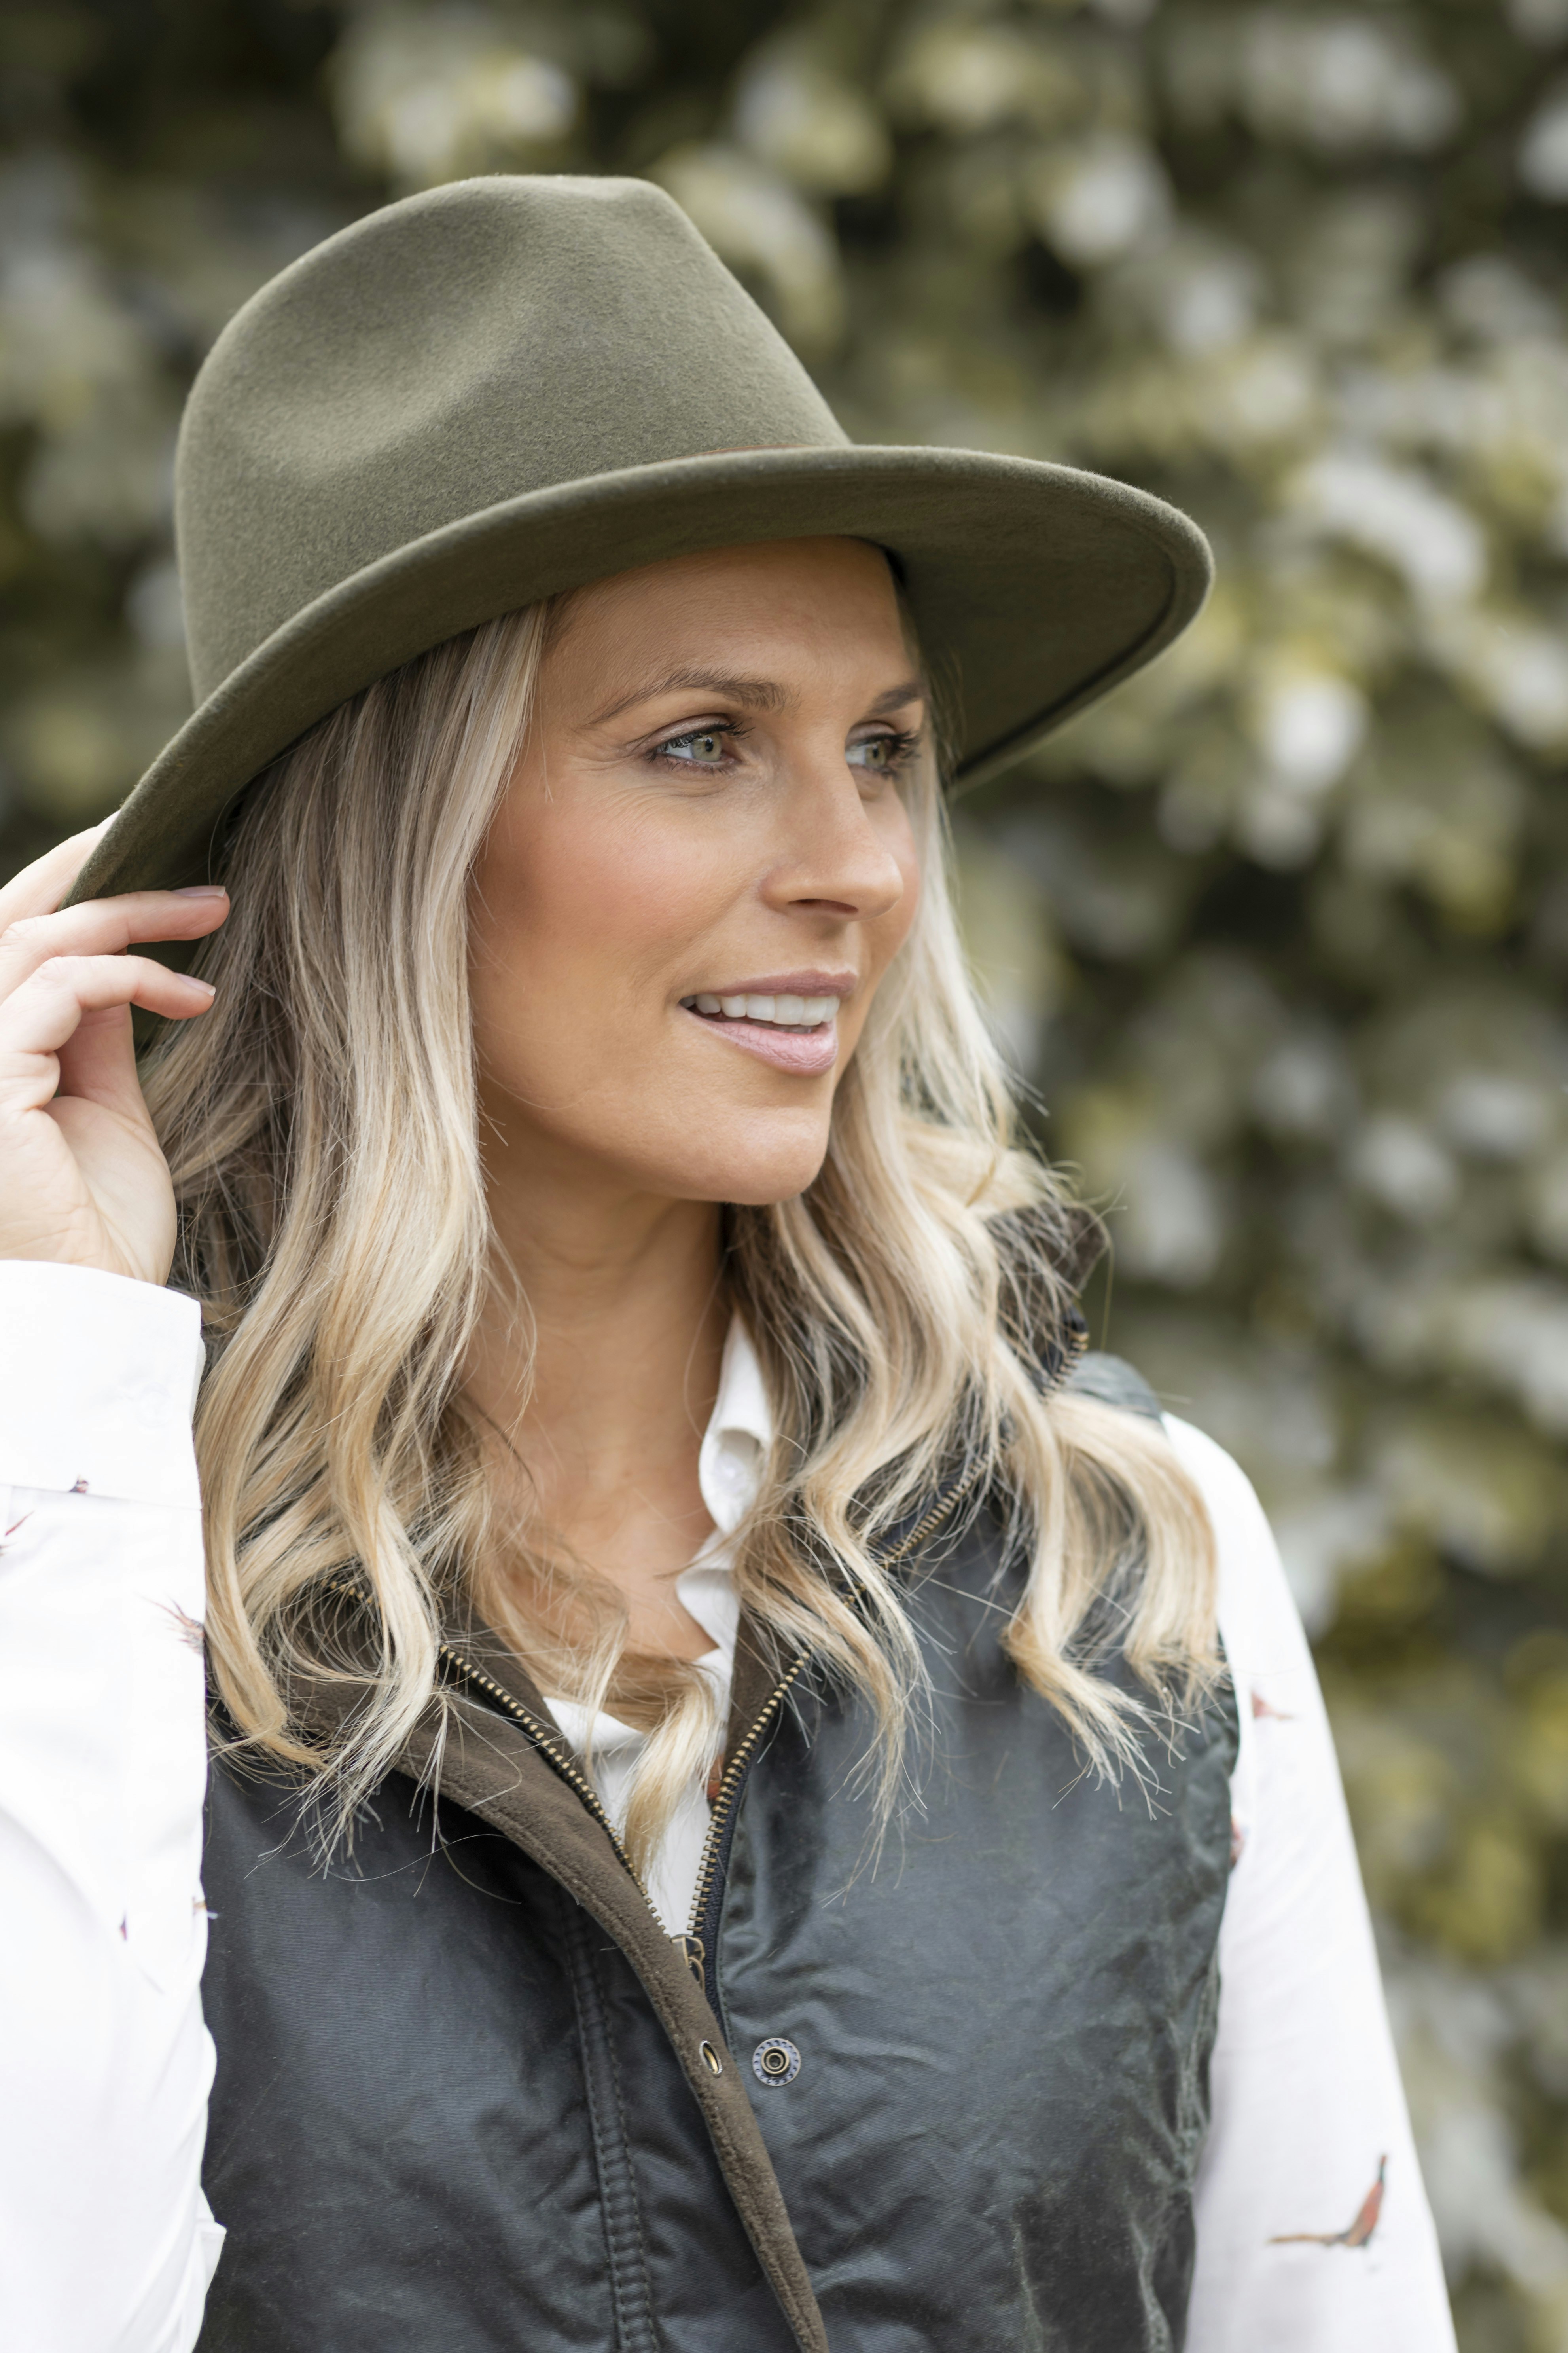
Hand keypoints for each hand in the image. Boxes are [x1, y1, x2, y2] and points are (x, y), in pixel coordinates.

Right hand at [0, 824, 229, 1283]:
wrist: (96, 1316)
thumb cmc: (101, 1234)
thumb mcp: (106, 1109)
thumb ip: (97, 1032)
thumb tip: (118, 959)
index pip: (9, 943)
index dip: (71, 890)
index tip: (161, 873)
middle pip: (10, 919)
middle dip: (96, 871)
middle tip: (191, 861)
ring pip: (38, 941)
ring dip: (133, 915)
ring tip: (213, 911)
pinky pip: (62, 989)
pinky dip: (133, 976)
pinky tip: (195, 998)